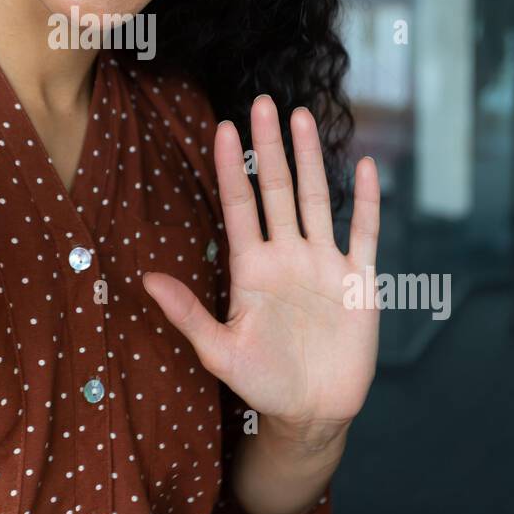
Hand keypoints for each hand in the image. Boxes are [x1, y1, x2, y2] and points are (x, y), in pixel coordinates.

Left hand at [142, 95, 380, 438]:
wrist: (312, 412)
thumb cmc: (261, 383)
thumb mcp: (218, 351)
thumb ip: (187, 313)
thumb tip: (145, 279)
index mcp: (251, 267)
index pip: (239, 206)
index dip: (231, 167)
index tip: (221, 126)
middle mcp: (287, 255)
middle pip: (277, 190)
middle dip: (269, 146)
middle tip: (263, 101)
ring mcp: (323, 263)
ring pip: (318, 199)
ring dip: (312, 159)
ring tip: (304, 118)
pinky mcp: (357, 280)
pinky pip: (364, 233)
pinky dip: (368, 201)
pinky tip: (368, 167)